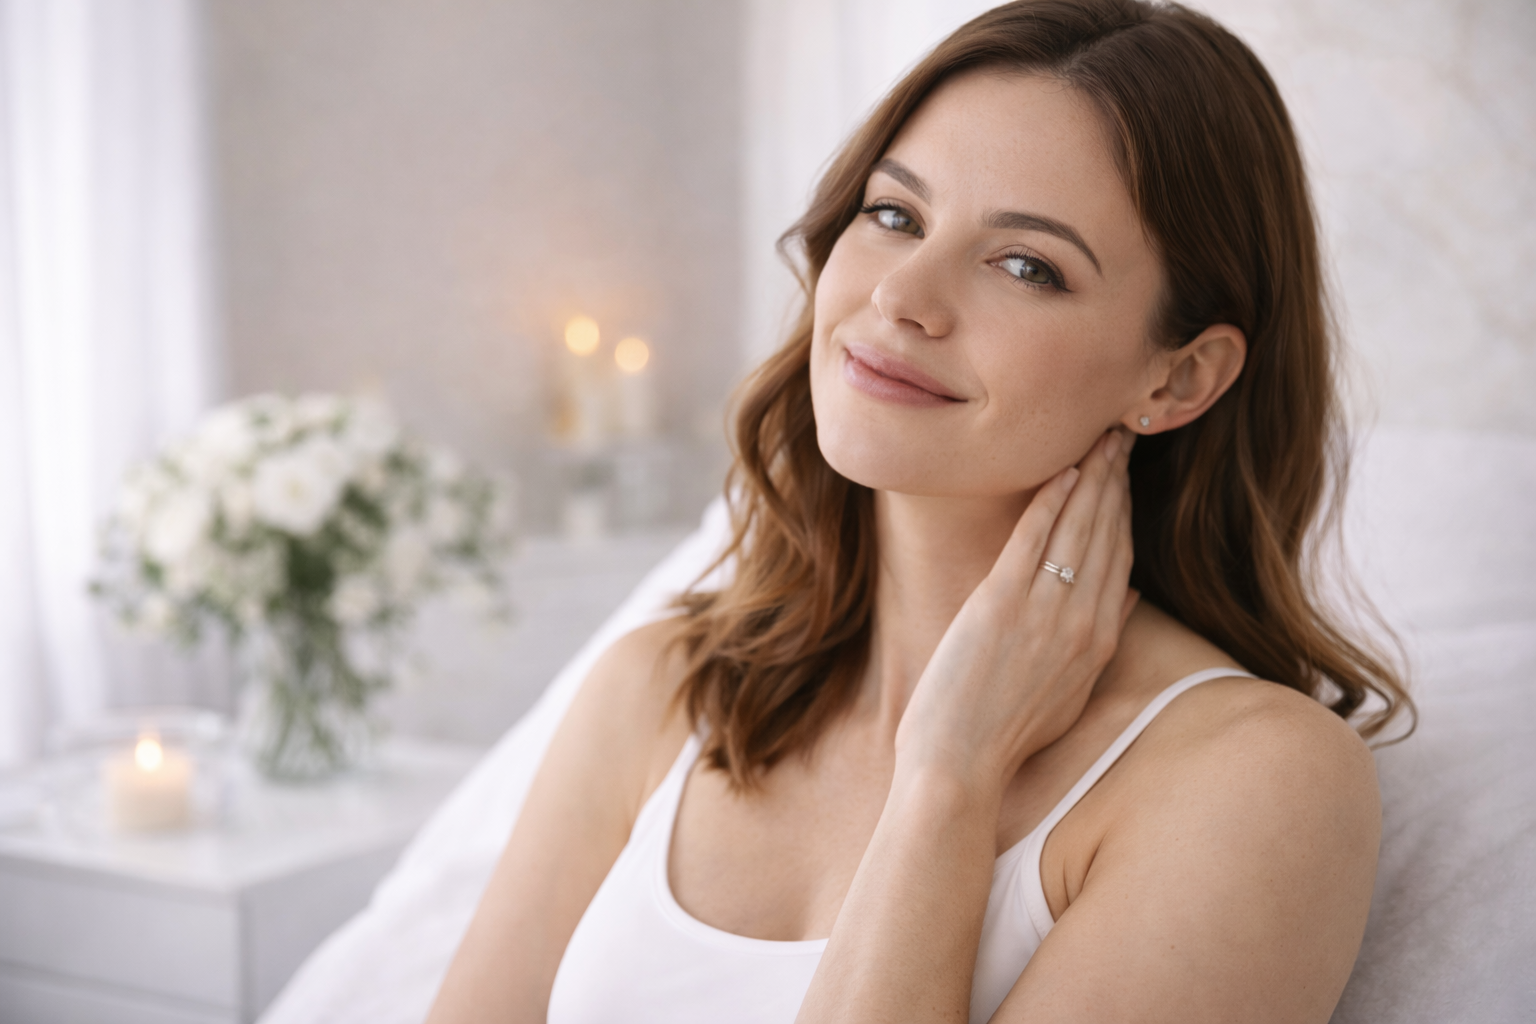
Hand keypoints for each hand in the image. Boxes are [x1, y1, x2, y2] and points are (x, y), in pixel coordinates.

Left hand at [894, 428, 1137, 792]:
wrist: (960, 763)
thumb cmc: (1004, 734)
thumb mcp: (1069, 693)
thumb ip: (1100, 643)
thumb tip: (1125, 599)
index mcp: (1098, 643)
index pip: (1121, 560)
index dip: (1126, 513)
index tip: (1126, 478)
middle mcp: (1081, 622)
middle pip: (1108, 535)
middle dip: (1117, 482)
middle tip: (1121, 439)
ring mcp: (1044, 611)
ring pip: (1079, 528)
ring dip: (1092, 479)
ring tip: (1101, 443)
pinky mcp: (1002, 603)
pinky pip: (1035, 538)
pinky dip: (1051, 501)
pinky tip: (1063, 471)